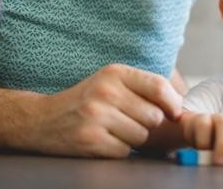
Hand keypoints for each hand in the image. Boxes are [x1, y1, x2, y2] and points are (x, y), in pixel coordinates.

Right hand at [32, 64, 182, 156]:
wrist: (41, 120)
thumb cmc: (86, 101)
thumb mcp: (110, 82)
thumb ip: (143, 88)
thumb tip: (180, 108)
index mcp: (114, 72)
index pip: (158, 86)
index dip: (173, 103)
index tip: (174, 113)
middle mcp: (106, 91)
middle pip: (153, 116)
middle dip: (147, 123)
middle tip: (127, 120)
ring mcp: (97, 116)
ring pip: (142, 135)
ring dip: (133, 138)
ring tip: (113, 129)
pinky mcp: (91, 140)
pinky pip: (125, 151)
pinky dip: (119, 149)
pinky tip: (103, 140)